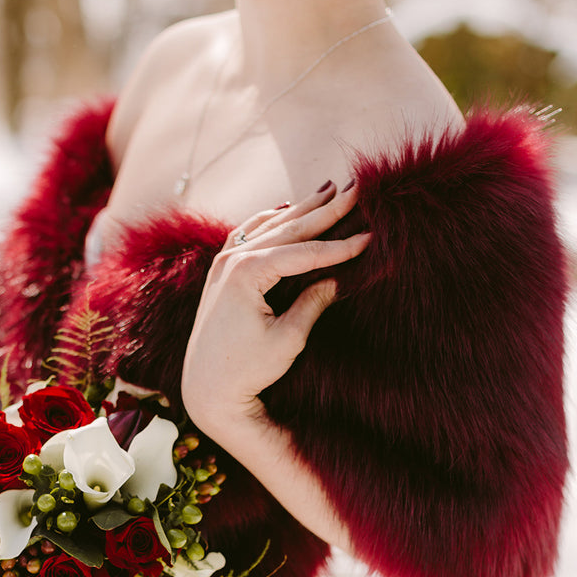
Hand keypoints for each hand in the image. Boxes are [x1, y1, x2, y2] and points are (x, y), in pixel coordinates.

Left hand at [181, 180, 371, 444]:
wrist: (206, 386)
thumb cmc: (247, 369)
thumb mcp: (288, 339)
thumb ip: (312, 304)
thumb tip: (335, 279)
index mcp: (248, 273)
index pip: (303, 252)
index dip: (339, 246)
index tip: (370, 237)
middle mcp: (232, 259)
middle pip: (288, 229)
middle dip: (325, 210)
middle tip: (355, 189)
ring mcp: (223, 262)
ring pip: (269, 226)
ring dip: (301, 209)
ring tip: (329, 190)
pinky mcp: (221, 271)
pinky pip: (248, 234)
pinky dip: (270, 220)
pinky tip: (286, 209)